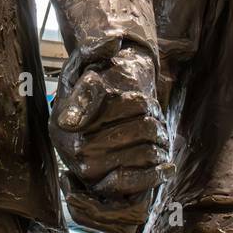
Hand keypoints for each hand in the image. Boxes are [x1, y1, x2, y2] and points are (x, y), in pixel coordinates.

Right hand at [50, 42, 169, 232]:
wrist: (96, 114)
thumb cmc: (95, 83)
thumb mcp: (87, 62)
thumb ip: (95, 49)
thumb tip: (110, 44)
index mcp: (66, 118)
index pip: (126, 106)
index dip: (139, 102)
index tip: (142, 99)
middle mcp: (72, 149)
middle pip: (143, 129)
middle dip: (154, 121)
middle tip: (154, 118)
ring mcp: (87, 171)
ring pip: (146, 154)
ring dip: (160, 143)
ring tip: (157, 136)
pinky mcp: (102, 188)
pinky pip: (132, 186)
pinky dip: (155, 175)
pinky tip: (166, 166)